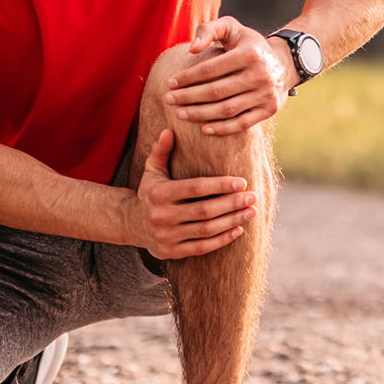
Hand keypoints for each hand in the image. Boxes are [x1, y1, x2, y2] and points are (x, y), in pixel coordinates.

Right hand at [132, 128, 256, 259]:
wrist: (131, 224)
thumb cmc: (150, 192)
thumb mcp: (152, 170)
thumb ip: (161, 151)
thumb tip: (170, 130)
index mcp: (159, 193)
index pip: (195, 188)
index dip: (220, 185)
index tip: (242, 182)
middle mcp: (161, 216)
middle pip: (205, 211)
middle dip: (232, 204)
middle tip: (253, 197)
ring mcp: (167, 236)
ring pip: (206, 230)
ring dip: (232, 221)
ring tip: (251, 212)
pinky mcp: (172, 252)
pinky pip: (202, 247)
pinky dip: (222, 239)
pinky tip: (239, 229)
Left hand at [164, 15, 296, 135]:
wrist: (284, 62)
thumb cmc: (248, 44)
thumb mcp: (231, 28)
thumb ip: (208, 30)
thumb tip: (192, 50)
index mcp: (249, 53)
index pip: (211, 69)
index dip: (188, 77)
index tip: (170, 83)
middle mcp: (260, 74)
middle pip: (216, 91)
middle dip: (188, 97)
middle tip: (168, 100)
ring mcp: (266, 94)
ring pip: (227, 109)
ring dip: (200, 114)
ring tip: (180, 114)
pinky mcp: (269, 109)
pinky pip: (242, 123)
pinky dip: (223, 128)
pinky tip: (203, 129)